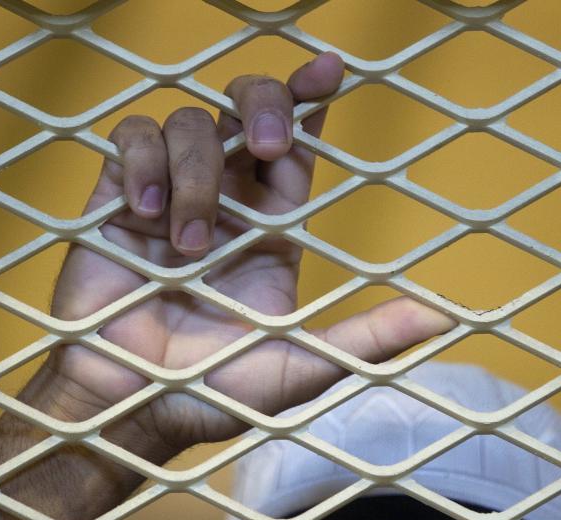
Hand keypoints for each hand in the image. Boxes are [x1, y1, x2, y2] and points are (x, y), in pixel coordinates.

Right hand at [48, 53, 454, 455]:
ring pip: (192, 122)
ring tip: (188, 244)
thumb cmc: (215, 393)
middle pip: (248, 106)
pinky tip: (144, 213)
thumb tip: (443, 317)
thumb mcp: (303, 367)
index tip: (329, 68)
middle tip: (264, 145)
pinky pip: (133, 138)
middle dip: (262, 104)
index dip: (311, 98)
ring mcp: (171, 193)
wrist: (132, 408)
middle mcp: (227, 200)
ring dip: (196, 172)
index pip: (299, 145)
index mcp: (274, 228)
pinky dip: (143, 161)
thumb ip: (367, 339)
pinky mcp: (117, 197)